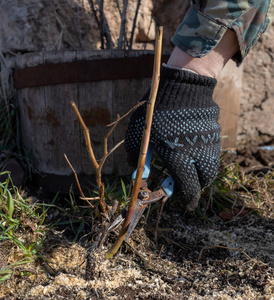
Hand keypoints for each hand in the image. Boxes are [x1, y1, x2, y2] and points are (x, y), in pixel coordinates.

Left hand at [125, 65, 220, 210]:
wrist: (183, 84)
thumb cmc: (156, 110)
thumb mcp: (140, 133)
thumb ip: (138, 157)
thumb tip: (137, 174)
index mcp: (178, 156)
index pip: (187, 186)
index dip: (187, 198)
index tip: (185, 204)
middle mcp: (197, 153)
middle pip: (203, 181)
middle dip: (195, 188)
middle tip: (186, 186)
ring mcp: (209, 142)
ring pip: (211, 168)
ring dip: (201, 175)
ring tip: (189, 171)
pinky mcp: (215, 133)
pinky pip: (213, 153)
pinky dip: (204, 160)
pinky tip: (193, 152)